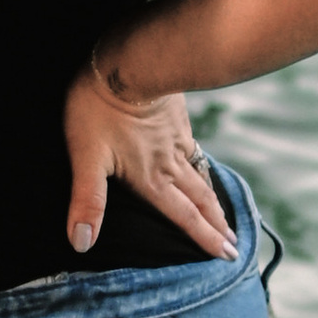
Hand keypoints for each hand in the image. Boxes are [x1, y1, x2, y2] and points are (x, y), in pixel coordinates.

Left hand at [60, 74, 234, 261]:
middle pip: (198, 200)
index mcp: (150, 179)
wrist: (127, 61)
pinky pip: (193, 149)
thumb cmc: (100, 108)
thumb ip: (87, 200)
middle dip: (217, 225)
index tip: (227, 256)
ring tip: (223, 213)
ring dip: (213, 198)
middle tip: (236, 245)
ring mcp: (176, 139)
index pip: (182, 216)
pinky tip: (199, 162)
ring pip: (199, 174)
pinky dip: (201, 164)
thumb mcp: (86, 157)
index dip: (204, 238)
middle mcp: (169, 164)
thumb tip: (81, 242)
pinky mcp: (176, 118)